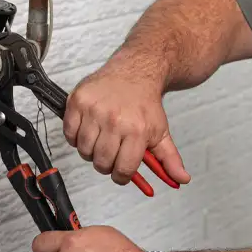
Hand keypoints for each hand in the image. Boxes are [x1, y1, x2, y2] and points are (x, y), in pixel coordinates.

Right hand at [63, 57, 190, 187]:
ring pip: (83, 150)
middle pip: (101, 163)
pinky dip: (75, 137)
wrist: (135, 71)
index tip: (121, 172)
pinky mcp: (78, 101)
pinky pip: (69, 133)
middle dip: (106, 164)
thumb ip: (170, 159)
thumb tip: (182, 179)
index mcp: (137, 131)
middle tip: (111, 153)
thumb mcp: (161, 131)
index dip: (122, 176)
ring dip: (90, 151)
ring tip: (101, 139)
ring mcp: (94, 110)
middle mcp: (115, 121)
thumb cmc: (145, 104)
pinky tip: (88, 129)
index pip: (123, 170)